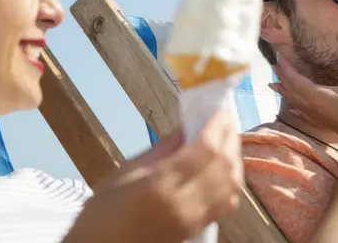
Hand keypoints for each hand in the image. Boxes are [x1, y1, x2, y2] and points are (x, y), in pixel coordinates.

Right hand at [64, 112, 242, 242]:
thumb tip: (188, 126)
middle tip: (225, 119)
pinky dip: (232, 180)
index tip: (219, 109)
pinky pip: (227, 201)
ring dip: (234, 157)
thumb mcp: (126, 172)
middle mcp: (184, 204)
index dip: (217, 126)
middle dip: (229, 137)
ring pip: (232, 184)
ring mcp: (194, 219)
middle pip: (224, 166)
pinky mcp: (198, 229)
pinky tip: (224, 167)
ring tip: (226, 138)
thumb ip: (162, 149)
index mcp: (160, 185)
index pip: (205, 150)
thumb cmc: (102, 213)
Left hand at [269, 33, 337, 142]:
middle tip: (274, 65)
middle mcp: (312, 105)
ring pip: (294, 101)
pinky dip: (295, 106)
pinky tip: (292, 109)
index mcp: (316, 95)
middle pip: (291, 89)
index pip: (294, 79)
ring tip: (273, 85)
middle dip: (282, 76)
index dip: (285, 67)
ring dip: (284, 91)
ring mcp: (316, 115)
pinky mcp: (322, 121)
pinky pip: (303, 112)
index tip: (277, 56)